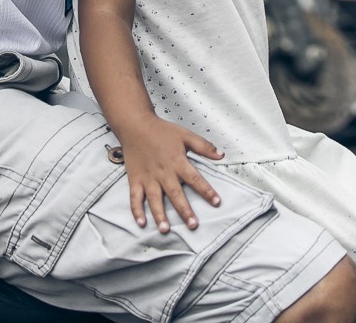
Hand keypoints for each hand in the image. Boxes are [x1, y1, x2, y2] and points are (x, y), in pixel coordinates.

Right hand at [110, 116, 223, 232]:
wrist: (135, 125)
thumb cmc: (161, 131)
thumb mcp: (185, 135)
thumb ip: (204, 146)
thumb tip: (221, 155)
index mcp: (177, 162)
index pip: (195, 179)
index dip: (207, 191)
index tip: (217, 202)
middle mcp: (163, 172)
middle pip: (175, 194)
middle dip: (184, 211)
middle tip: (193, 225)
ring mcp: (148, 177)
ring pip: (154, 199)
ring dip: (160, 215)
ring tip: (165, 230)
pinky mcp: (135, 179)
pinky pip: (134, 197)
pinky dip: (136, 210)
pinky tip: (141, 223)